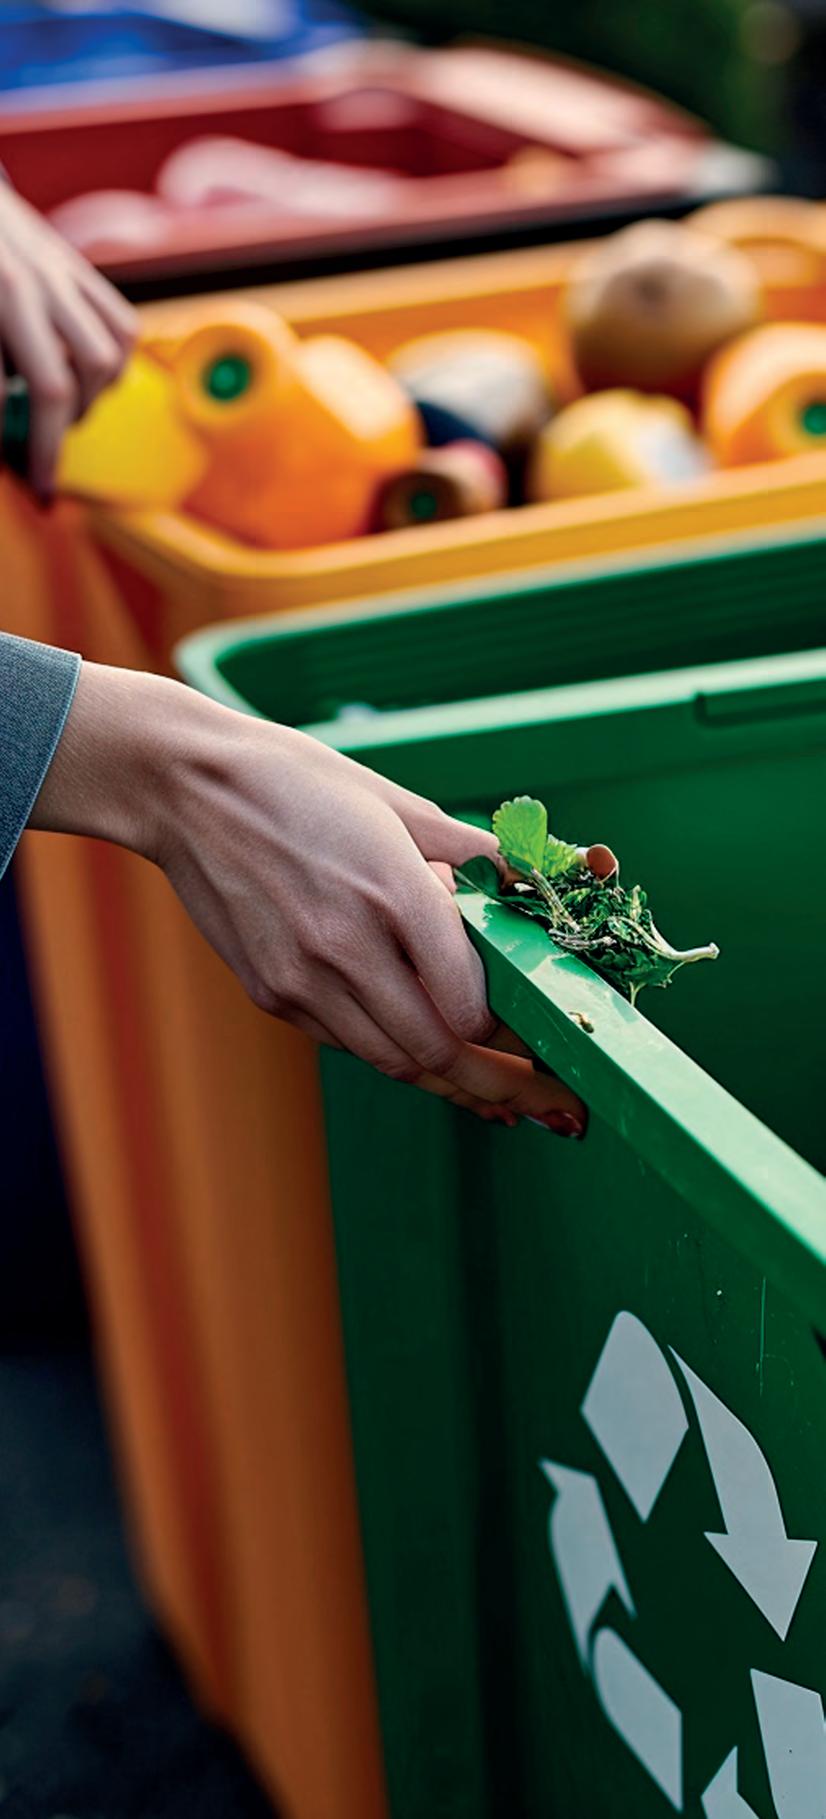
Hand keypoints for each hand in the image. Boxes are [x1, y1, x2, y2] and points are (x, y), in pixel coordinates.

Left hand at [0, 184, 136, 496]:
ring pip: (102, 361)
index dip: (13, 446)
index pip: (5, 395)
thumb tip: (3, 426)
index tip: (28, 483)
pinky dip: (113, 364)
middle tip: (42, 479)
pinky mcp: (77, 266)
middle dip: (49, 446)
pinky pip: (121, 327)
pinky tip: (88, 380)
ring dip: (85, 403)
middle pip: (56, 389)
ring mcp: (59, 273)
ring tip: (62, 420)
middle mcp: (29, 285)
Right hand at [32, 663, 587, 1134]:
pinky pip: (350, 1042)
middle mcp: (344, 946)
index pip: (470, 1002)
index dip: (514, 1030)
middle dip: (502, 1085)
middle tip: (551, 1103)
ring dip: (454, 1084)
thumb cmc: (300, 784)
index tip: (546, 1036)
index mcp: (391, 891)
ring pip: (394, 1061)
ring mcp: (301, 979)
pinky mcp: (271, 994)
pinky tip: (430, 1054)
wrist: (188, 789)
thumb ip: (478, 856)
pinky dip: (396, 1052)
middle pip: (439, 1051)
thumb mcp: (399, 805)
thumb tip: (554, 878)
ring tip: (503, 1098)